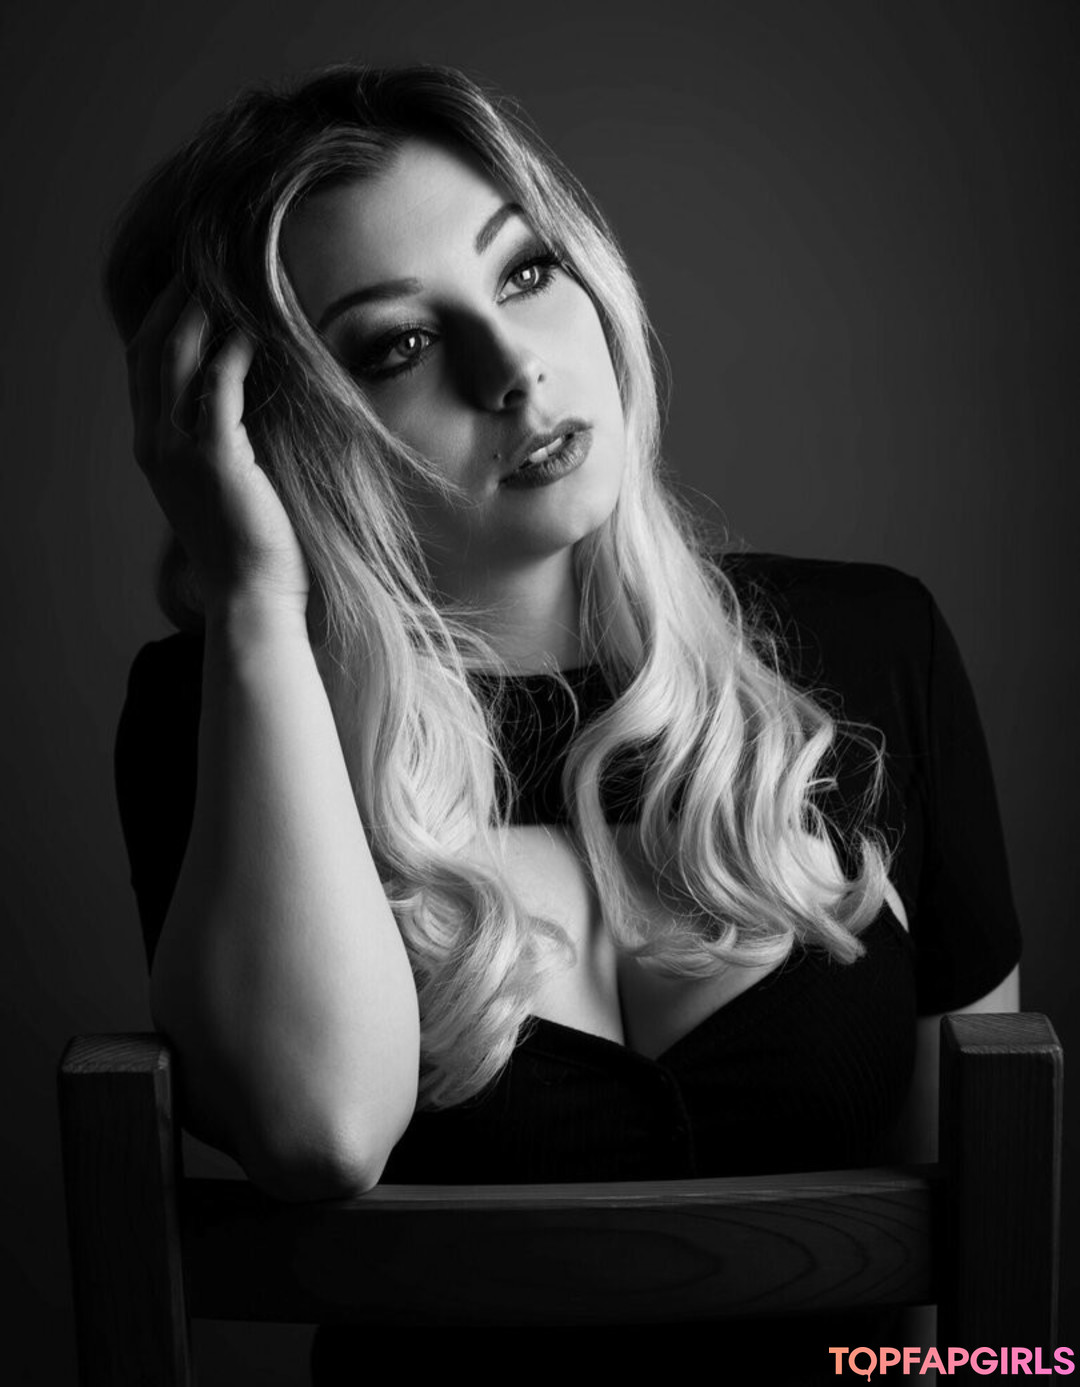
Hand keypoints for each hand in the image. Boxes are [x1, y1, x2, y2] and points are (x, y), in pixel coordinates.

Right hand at [126, 276, 309, 618]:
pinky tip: (253, 330)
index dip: (161, 320)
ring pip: (176, 358)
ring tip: (226, 281)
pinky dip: (232, 350)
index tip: (187, 285)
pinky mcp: (215, 456)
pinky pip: (218, 385)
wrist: (251, 594)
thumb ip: (220, 440)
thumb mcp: (224, 483)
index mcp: (154, 449)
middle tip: (202, 265)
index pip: (144, 366)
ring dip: (200, 314)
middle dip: (173, 302)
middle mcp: (155, 444)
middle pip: (150, 350)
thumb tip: (244, 396)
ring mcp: (178, 450)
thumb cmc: (250, 545)